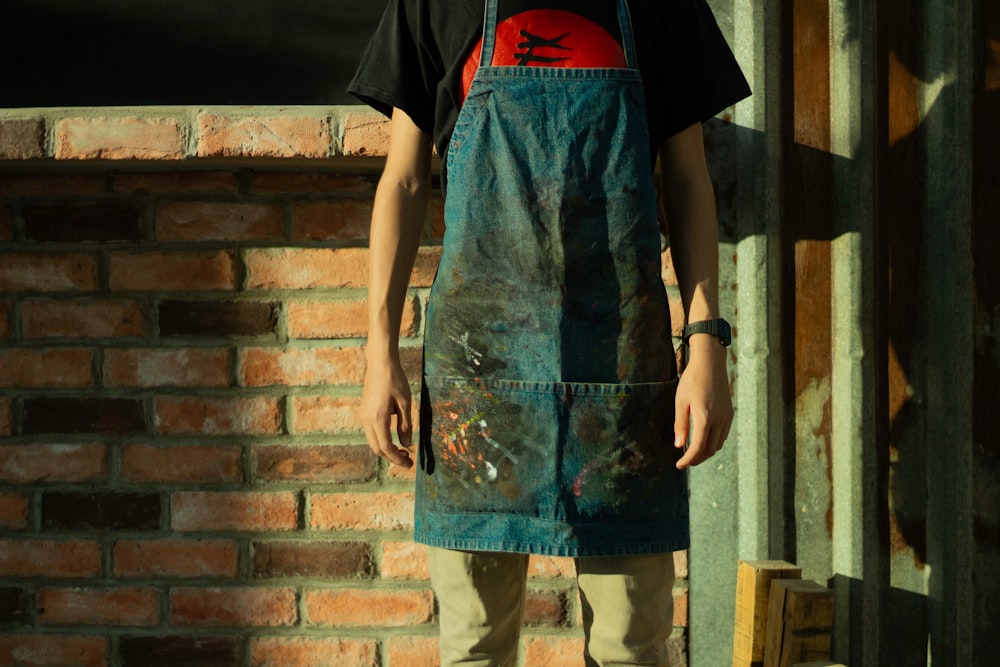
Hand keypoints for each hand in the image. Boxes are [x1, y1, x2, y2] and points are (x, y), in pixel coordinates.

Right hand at [360, 355, 413, 467]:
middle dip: (392, 457)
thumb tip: (406, 445)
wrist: (380, 363)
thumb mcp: (405, 403)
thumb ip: (405, 426)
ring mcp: (363, 415)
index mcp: (377, 419)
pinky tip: (394, 436)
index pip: (386, 447)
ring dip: (386, 448)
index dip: (397, 459)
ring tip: (403, 450)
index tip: (409, 465)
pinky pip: (371, 432)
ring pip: (373, 441)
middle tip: (408, 460)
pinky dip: (382, 439)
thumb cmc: (395, 380)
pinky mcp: (364, 411)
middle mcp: (366, 419)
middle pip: (377, 448)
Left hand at [673, 336, 732, 468]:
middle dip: (697, 459)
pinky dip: (713, 442)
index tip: (679, 465)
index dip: (688, 460)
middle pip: (710, 450)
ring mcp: (726, 417)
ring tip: (693, 454)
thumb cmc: (692, 380)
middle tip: (685, 462)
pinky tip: (703, 441)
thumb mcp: (681, 401)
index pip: (698, 448)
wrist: (711, 363)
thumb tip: (679, 445)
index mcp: (705, 418)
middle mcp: (719, 420)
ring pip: (718, 444)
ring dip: (706, 452)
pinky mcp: (729, 413)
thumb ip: (681, 425)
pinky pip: (723, 435)